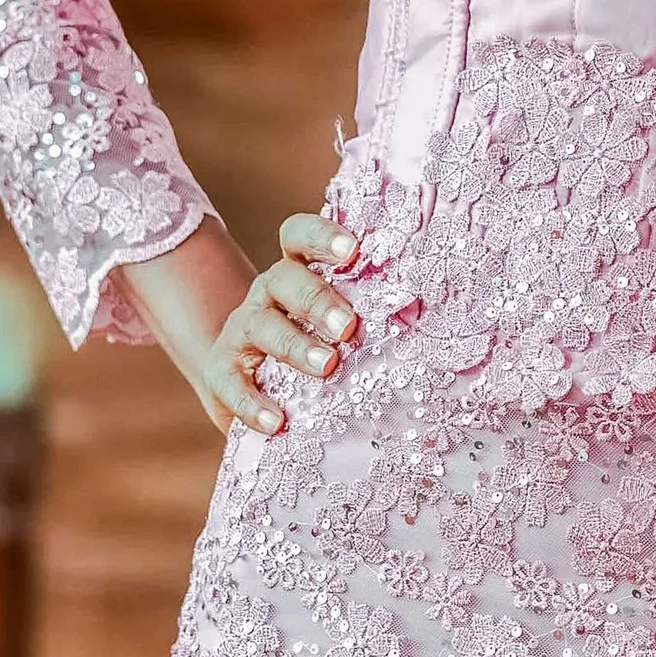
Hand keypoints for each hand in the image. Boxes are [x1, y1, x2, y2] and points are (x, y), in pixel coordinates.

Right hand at [199, 212, 365, 437]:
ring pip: (262, 325)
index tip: (354, 251)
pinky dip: (252, 402)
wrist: (249, 384)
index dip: (321, 235)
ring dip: (295, 346)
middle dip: (317, 299)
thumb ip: (371, 319)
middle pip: (283, 278)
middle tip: (349, 326)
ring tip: (327, 367)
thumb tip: (434, 326)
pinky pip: (231, 382)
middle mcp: (268, 294)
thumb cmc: (315, 350)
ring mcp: (242, 330)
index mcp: (298, 273)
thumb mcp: (338, 329)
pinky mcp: (221, 371)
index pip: (299, 236)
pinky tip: (276, 421)